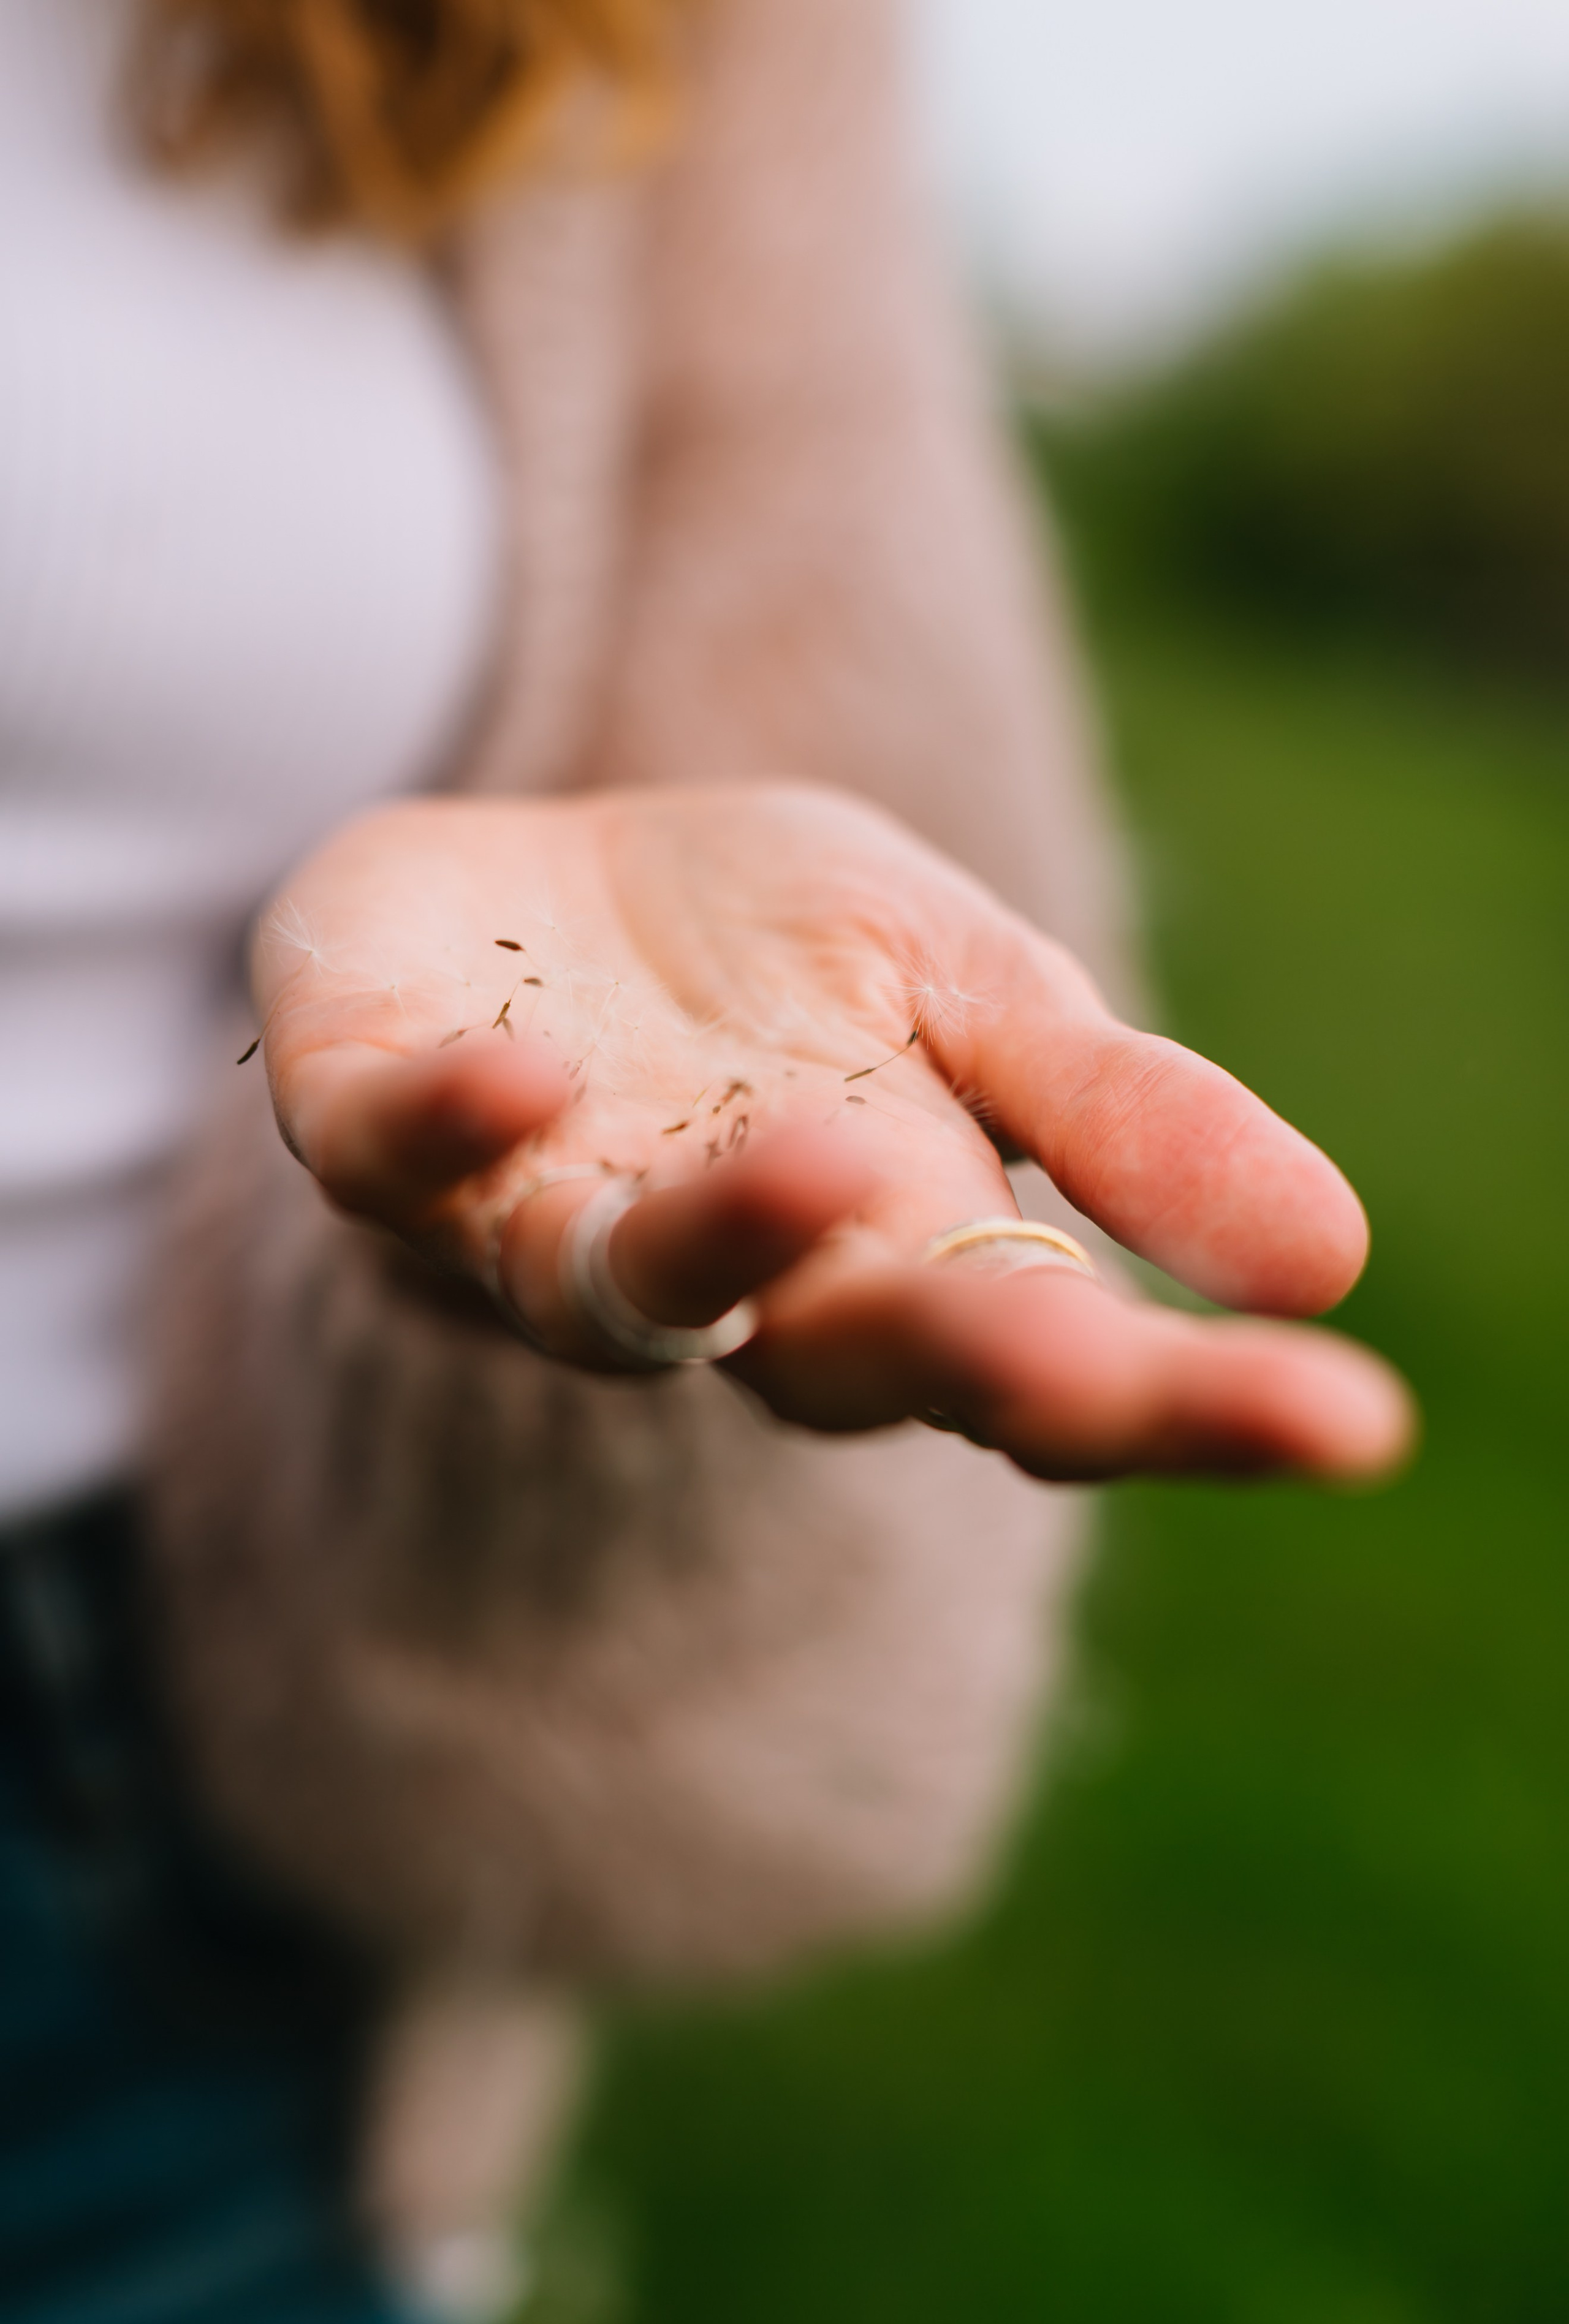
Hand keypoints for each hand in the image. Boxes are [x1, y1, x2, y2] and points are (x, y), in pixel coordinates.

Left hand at [253, 783, 1412, 1482]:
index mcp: (888, 1250)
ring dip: (713, 1242)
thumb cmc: (768, 958)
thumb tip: (1333, 1254)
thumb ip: (1111, 1111)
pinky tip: (513, 1072)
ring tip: (812, 1165)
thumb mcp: (969, 983)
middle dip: (957, 1351)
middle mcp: (719, 1281)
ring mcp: (531, 1217)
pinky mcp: (374, 1130)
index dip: (1191, 1406)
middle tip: (1064, 1350)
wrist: (532, 880)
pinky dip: (448, 1129)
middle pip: (846, 1360)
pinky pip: (393, 1162)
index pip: (1053, 1363)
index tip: (1348, 1418)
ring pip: (616, 1292)